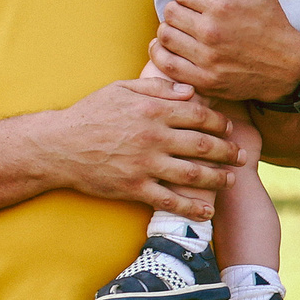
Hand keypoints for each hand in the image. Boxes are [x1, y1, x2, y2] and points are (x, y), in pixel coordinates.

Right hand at [45, 76, 237, 220]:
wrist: (58, 145)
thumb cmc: (90, 113)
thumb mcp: (121, 89)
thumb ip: (157, 88)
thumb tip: (190, 91)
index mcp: (152, 109)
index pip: (198, 115)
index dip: (219, 122)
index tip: (228, 128)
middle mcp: (153, 137)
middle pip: (202, 145)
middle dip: (227, 151)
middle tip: (241, 155)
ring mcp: (145, 164)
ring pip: (192, 173)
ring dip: (217, 179)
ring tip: (230, 180)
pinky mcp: (134, 187)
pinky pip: (169, 200)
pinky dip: (191, 208)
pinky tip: (207, 211)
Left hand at [153, 0, 299, 102]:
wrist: (286, 65)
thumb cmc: (271, 24)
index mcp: (222, 7)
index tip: (195, 3)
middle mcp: (211, 31)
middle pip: (170, 12)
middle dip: (178, 11)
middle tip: (186, 17)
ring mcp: (207, 58)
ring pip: (166, 36)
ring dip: (170, 31)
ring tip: (179, 32)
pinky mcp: (204, 79)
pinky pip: (167, 64)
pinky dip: (162, 54)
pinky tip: (169, 49)